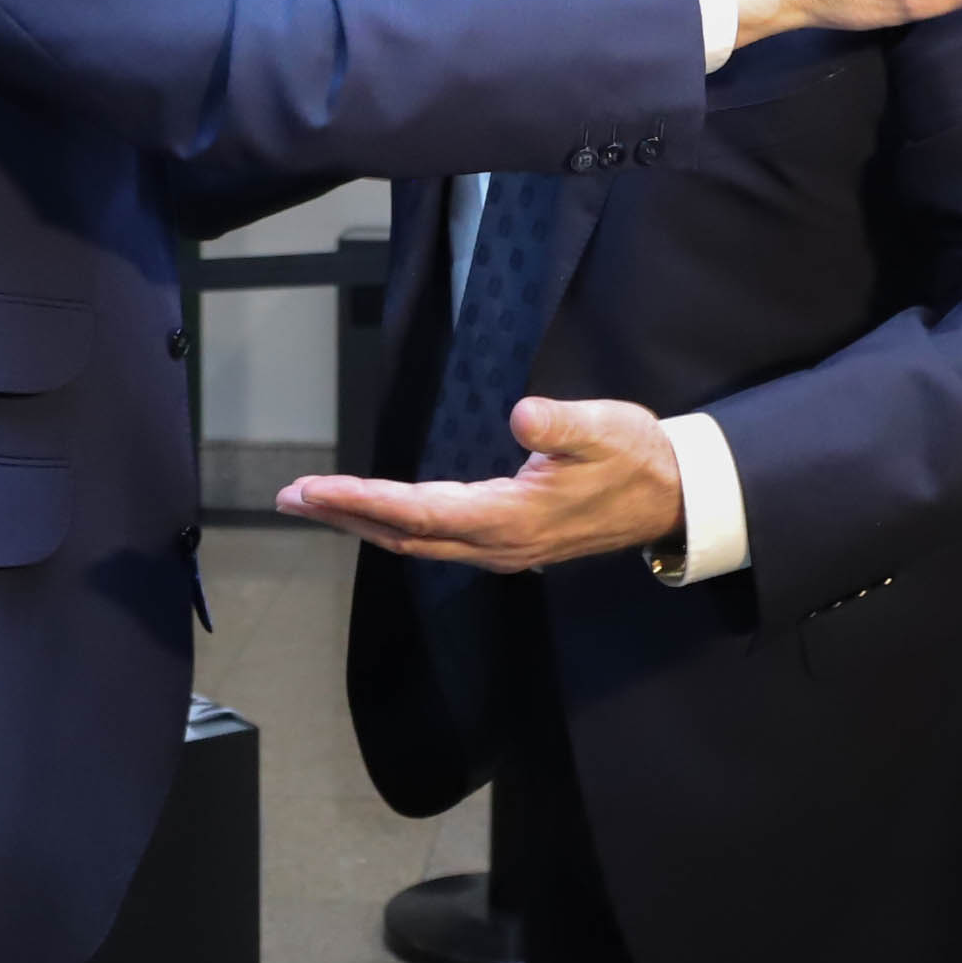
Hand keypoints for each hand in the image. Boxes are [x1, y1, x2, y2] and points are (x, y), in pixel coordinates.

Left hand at [272, 398, 681, 572]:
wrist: (672, 497)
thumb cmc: (636, 457)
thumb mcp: (604, 429)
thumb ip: (561, 424)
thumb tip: (522, 414)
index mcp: (510, 518)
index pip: (418, 512)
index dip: (361, 502)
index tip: (314, 490)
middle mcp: (496, 543)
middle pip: (402, 534)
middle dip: (343, 517)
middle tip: (288, 498)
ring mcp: (500, 547)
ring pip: (415, 541)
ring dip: (362, 523)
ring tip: (315, 504)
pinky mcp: (506, 540)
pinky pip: (434, 539)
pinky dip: (393, 525)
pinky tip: (375, 514)